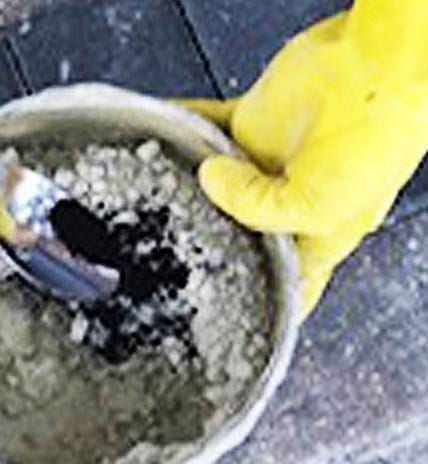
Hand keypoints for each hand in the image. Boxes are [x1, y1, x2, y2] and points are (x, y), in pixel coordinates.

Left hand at [181, 0, 427, 317]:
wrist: (381, 68)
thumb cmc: (375, 144)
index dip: (260, 303)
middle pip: (233, 233)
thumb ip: (254, 208)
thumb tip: (209, 181)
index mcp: (316, 235)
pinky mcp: (253, 121)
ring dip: (186, 184)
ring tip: (153, 197)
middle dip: (204, 241)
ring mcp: (265, 162)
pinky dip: (182, 128)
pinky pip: (204, 126)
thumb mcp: (317, 206)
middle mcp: (287, 202)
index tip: (225, 324)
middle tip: (164, 255)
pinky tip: (158, 137)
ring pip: (212, 181)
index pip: (286, 283)